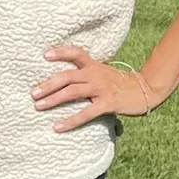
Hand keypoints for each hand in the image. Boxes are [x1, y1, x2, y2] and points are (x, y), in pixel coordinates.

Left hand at [31, 45, 159, 132]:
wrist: (145, 90)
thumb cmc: (120, 83)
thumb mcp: (104, 73)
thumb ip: (87, 74)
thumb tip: (66, 81)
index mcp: (95, 65)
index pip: (76, 53)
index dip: (61, 52)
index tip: (45, 55)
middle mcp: (96, 74)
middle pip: (68, 76)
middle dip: (49, 84)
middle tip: (33, 93)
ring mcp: (101, 89)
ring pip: (73, 92)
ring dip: (54, 99)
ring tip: (38, 106)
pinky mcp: (107, 103)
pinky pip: (86, 112)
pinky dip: (70, 120)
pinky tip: (58, 126)